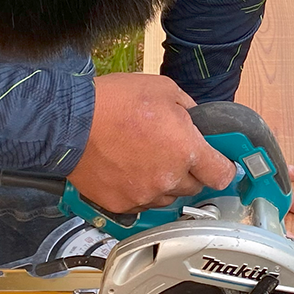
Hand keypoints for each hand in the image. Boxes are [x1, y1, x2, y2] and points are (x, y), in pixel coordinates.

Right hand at [67, 73, 235, 212]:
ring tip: (143, 160)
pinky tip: (125, 170)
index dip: (223, 168)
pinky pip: (140, 203)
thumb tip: (195, 122)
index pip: (222, 175)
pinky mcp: (121, 204)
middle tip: (170, 151)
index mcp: (186, 149)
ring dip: (163, 183)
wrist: (70, 122)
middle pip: (194, 187)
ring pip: (166, 198)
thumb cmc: (113, 102)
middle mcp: (169, 178)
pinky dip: (137, 191)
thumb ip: (188, 109)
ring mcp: (144, 194)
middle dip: (188, 171)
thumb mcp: (163, 89)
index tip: (220, 164)